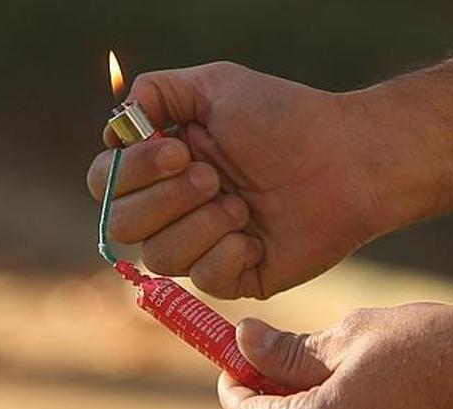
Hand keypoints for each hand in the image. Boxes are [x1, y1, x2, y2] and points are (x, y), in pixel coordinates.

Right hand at [87, 62, 405, 298]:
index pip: (105, 182)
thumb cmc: (284, 118)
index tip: (178, 150)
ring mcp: (202, 245)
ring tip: (243, 204)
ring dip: (200, 225)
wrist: (347, 158)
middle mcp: (174, 208)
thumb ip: (156, 93)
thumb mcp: (216, 85)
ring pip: (159, 257)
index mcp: (162, 166)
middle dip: (166, 200)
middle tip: (214, 175)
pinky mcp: (234, 277)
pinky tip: (258, 235)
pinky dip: (229, 253)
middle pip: (121, 225)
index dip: (130, 173)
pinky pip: (204, 280)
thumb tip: (116, 128)